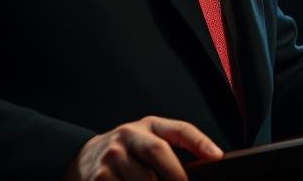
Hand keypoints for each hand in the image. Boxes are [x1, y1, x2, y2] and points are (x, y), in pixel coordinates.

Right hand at [64, 115, 222, 180]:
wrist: (85, 158)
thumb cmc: (128, 152)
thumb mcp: (148, 141)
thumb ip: (173, 149)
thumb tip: (208, 163)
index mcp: (148, 126)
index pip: (178, 129)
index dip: (199, 142)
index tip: (217, 156)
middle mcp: (128, 136)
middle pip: (159, 153)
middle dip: (177, 176)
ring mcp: (111, 157)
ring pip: (144, 179)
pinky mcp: (98, 178)